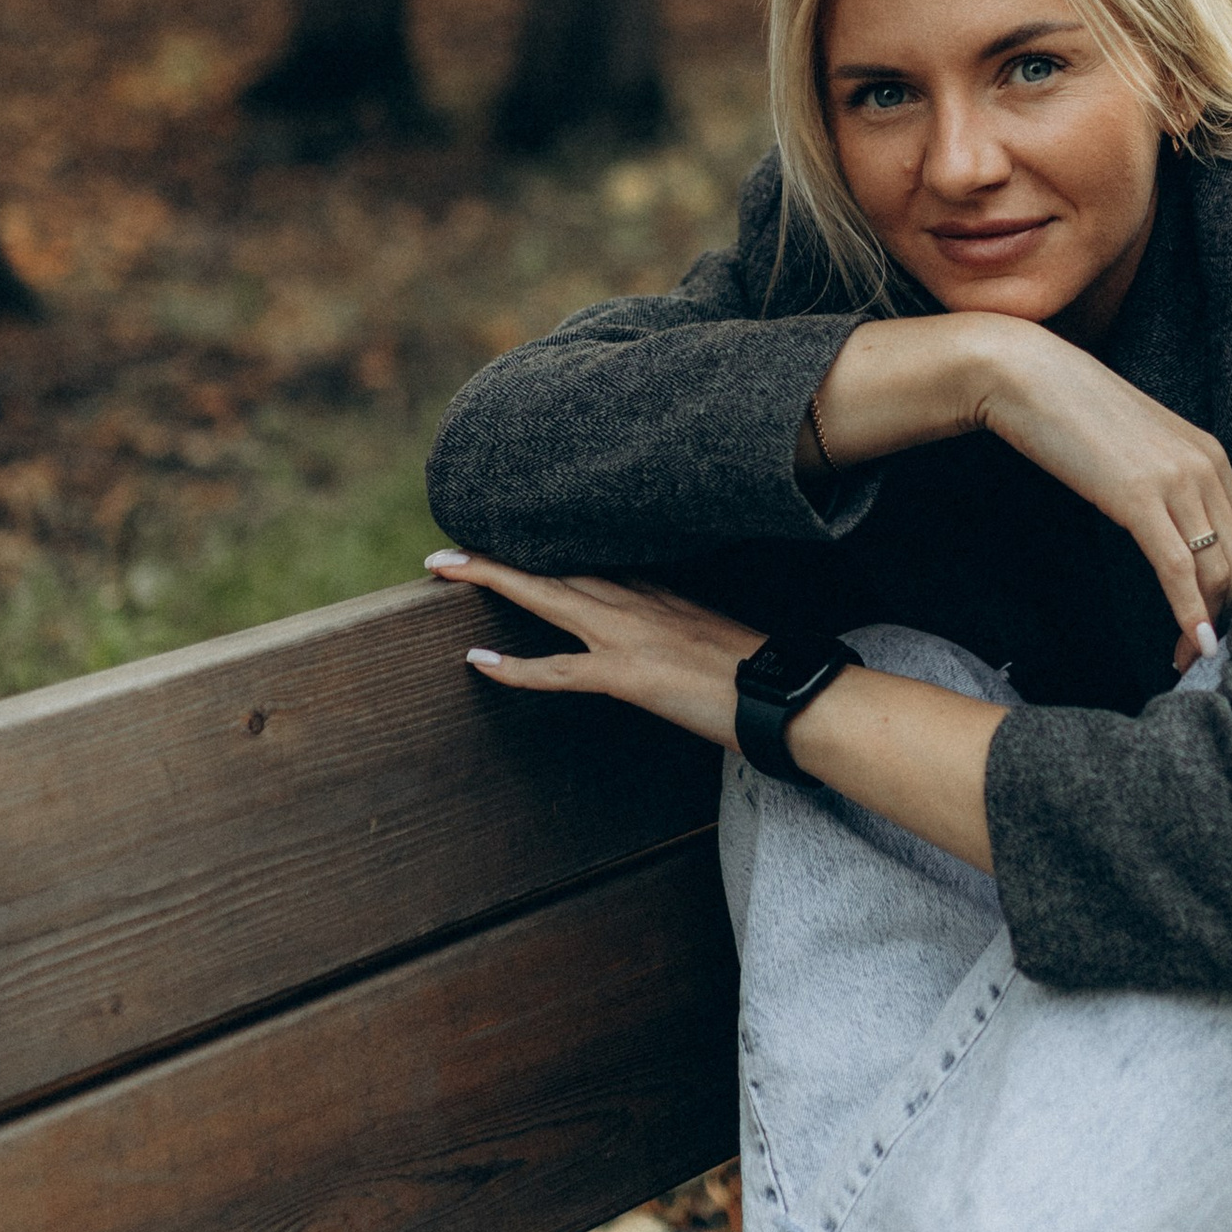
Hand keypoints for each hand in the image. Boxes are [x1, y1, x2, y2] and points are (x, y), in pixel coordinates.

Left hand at [425, 551, 760, 746]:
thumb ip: (681, 629)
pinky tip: (477, 664)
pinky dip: (515, 669)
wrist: (787, 693)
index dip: (544, 550)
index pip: (589, 562)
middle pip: (554, 567)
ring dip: (491, 580)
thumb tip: (667, 641)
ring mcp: (628, 634)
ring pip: (545, 596)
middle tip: (447, 548)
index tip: (509, 538)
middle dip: (498, 555)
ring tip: (443, 567)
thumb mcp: (715, 637)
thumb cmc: (761, 674)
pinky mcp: (627, 674)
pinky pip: (558, 671)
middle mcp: (637, 602)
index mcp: (659, 592)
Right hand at [957, 323, 1231, 661]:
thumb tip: (1170, 532)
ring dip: (1209, 624)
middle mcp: (1208, 466)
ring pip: (1220, 569)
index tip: (1226, 625)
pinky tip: (1192, 643)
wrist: (1027, 376)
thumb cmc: (1072, 414)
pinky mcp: (1141, 496)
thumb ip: (1164, 485)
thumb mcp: (1136, 450)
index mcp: (1212, 456)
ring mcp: (1179, 479)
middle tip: (1208, 657)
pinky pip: (1179, 567)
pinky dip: (1190, 613)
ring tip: (1190, 662)